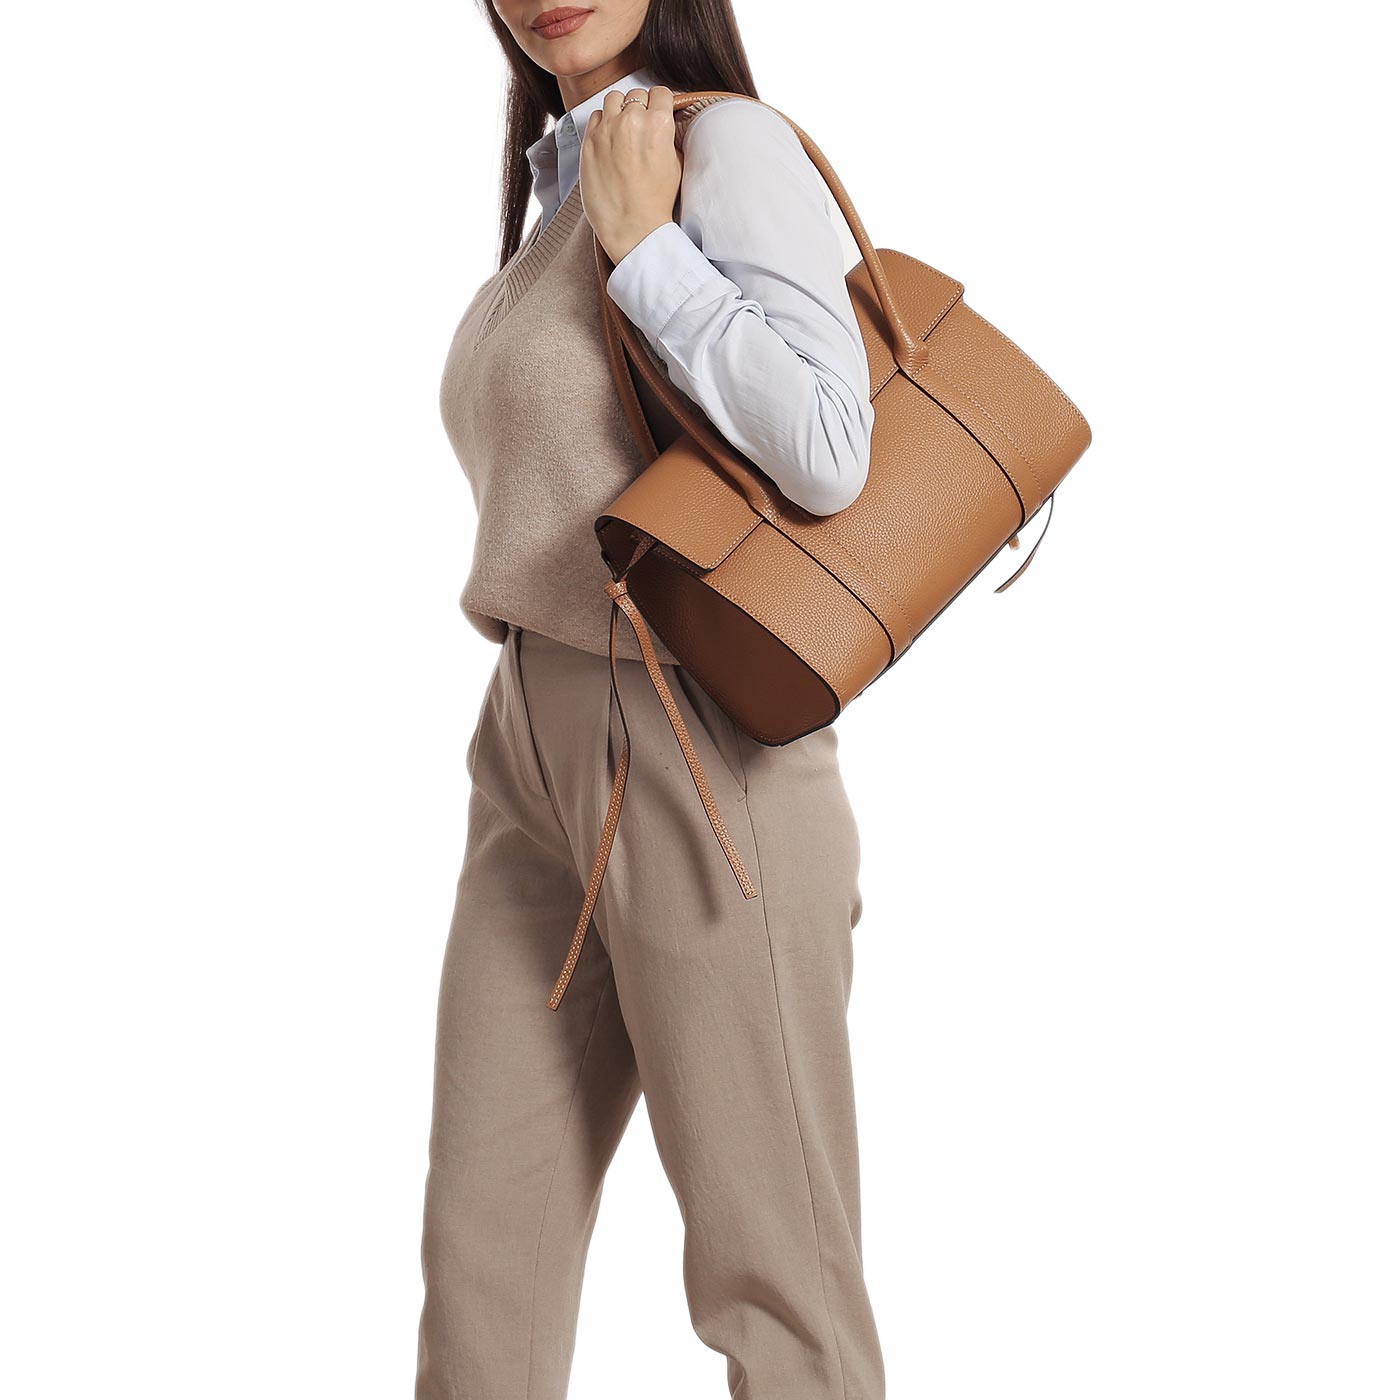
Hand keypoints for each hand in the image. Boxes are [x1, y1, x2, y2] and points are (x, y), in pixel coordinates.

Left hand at [579, 84, 682, 264]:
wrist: (632, 228)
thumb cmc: (655, 203)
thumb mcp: (677, 165)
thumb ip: (668, 136)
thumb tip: (663, 124)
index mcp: (659, 124)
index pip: (660, 93)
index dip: (660, 104)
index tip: (657, 112)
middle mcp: (632, 120)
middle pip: (637, 95)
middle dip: (640, 108)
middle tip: (640, 128)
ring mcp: (608, 129)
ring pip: (614, 99)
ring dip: (620, 110)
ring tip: (622, 129)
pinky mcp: (589, 140)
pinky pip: (597, 116)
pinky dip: (603, 124)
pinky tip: (608, 141)